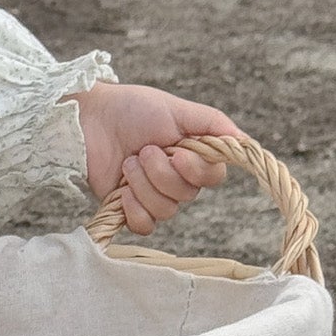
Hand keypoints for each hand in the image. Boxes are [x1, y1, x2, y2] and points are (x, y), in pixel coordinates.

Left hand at [70, 82, 244, 235]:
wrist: (91, 121)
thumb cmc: (133, 110)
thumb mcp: (178, 110)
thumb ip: (213, 124)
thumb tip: (244, 143)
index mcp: (192, 155)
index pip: (214, 177)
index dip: (197, 171)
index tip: (178, 153)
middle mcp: (177, 179)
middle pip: (187, 195)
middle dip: (162, 173)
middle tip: (144, 151)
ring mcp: (153, 196)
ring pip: (166, 210)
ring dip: (144, 185)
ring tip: (129, 162)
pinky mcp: (129, 209)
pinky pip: (145, 226)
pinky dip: (134, 209)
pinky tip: (122, 190)